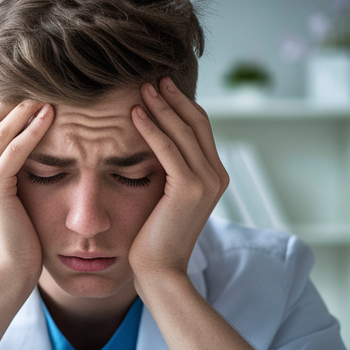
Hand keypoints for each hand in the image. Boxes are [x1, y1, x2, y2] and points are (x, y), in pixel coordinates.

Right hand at [0, 99, 53, 293]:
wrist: (10, 272)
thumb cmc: (23, 239)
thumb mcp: (21, 198)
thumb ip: (24, 174)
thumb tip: (45, 153)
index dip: (14, 99)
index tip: (43, 84)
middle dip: (18, 94)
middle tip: (48, 77)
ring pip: (3, 127)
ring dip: (28, 105)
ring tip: (52, 87)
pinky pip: (15, 148)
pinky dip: (33, 128)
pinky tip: (51, 114)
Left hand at [128, 78, 228, 286]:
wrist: (160, 272)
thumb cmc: (155, 240)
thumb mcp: (166, 200)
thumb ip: (168, 174)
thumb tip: (152, 148)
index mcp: (214, 177)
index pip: (200, 129)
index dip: (181, 105)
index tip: (159, 87)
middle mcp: (216, 176)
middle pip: (196, 122)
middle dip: (173, 98)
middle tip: (151, 77)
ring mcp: (206, 181)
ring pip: (182, 131)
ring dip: (160, 106)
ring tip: (140, 88)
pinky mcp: (189, 188)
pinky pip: (167, 148)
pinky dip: (151, 128)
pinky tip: (133, 113)